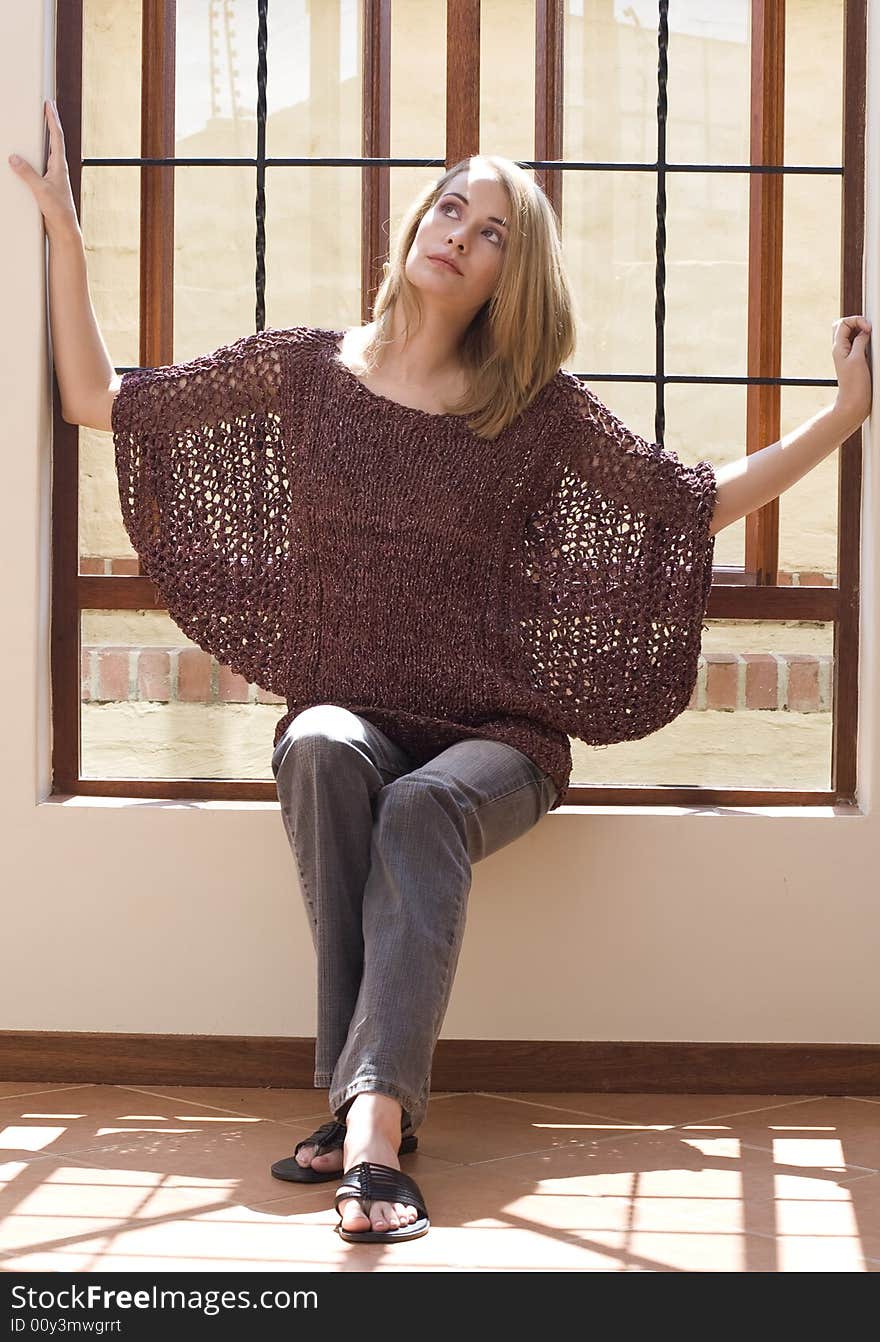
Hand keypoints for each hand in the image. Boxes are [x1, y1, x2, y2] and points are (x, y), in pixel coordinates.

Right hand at [8, 98, 78, 233]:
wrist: (64, 228)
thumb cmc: (58, 211)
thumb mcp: (40, 190)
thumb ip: (27, 173)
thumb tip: (14, 158)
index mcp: (59, 166)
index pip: (56, 137)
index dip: (53, 119)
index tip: (49, 104)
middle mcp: (58, 168)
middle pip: (54, 140)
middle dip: (50, 123)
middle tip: (47, 108)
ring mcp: (53, 176)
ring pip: (47, 152)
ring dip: (44, 138)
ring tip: (39, 124)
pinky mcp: (48, 184)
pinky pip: (40, 164)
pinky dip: (36, 155)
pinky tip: (30, 155)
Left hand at [832, 314, 871, 427]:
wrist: (854, 402)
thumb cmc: (854, 384)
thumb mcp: (858, 359)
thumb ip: (860, 341)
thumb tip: (864, 331)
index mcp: (838, 347)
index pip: (843, 323)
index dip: (857, 321)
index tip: (868, 329)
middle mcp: (841, 350)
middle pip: (844, 326)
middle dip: (857, 322)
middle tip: (868, 329)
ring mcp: (847, 355)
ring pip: (851, 334)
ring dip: (861, 332)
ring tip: (871, 338)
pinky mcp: (855, 360)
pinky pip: (859, 345)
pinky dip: (865, 342)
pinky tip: (872, 348)